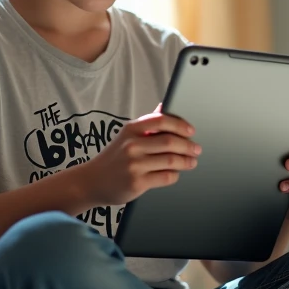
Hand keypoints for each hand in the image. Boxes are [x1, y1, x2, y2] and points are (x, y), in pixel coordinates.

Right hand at [78, 104, 199, 206]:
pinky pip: (166, 177)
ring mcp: (134, 164)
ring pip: (171, 160)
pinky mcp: (137, 183)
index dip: (180, 125)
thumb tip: (164, 106)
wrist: (92, 181)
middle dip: (188, 146)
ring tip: (191, 162)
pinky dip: (175, 175)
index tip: (191, 131)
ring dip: (186, 161)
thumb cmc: (114, 157)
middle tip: (196, 149)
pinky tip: (175, 173)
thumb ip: (147, 124)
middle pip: (170, 142)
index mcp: (131, 129)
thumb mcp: (126, 136)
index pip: (161, 120)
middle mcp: (132, 145)